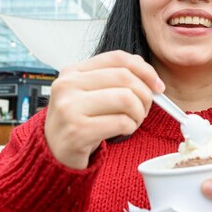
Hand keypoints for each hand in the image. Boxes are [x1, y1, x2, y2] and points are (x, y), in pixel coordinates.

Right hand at [44, 51, 163, 168]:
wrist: (54, 153)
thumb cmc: (78, 121)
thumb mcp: (89, 93)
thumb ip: (113, 77)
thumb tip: (145, 70)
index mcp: (72, 71)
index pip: (117, 58)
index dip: (145, 70)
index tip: (157, 85)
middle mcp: (67, 85)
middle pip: (125, 77)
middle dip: (145, 95)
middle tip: (144, 109)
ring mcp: (70, 108)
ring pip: (126, 99)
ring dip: (139, 113)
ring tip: (133, 121)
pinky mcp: (78, 131)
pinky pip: (121, 122)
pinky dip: (130, 127)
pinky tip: (123, 131)